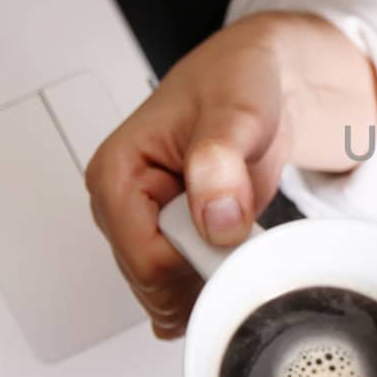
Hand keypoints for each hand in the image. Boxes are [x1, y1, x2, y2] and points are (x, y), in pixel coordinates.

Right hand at [84, 11, 374, 339]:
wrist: (261, 82)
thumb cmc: (236, 82)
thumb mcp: (236, 110)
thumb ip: (220, 160)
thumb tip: (215, 217)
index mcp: (116, 174)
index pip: (145, 260)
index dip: (199, 263)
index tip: (238, 241)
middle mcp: (122, 209)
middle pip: (157, 285)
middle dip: (205, 275)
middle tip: (247, 233)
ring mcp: (146, 230)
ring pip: (170, 294)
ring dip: (211, 280)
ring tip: (243, 234)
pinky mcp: (171, 243)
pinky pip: (186, 288)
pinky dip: (215, 282)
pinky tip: (236, 256)